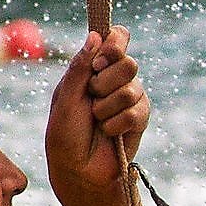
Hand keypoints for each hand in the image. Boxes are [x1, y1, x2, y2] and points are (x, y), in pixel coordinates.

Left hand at [45, 29, 151, 205]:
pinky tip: (109, 133)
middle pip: (128, 62)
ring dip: (108, 107)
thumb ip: (80, 67)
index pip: (116, 38)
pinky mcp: (140, 119)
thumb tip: (95, 34)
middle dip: (106, 81)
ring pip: (132, 88)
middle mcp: (113, 80)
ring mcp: (129, 99)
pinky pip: (137, 112)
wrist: (79, 171)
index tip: (103, 57)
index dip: (116, 42)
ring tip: (97, 121)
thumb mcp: (65, 99)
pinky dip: (118, 124)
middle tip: (92, 96)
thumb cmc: (65, 136)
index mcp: (93, 69)